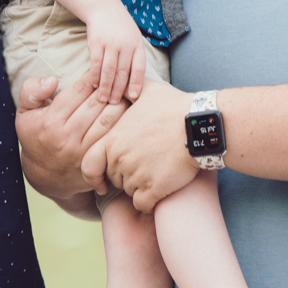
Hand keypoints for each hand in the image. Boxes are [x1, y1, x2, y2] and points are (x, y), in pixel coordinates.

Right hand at [16, 70, 128, 208]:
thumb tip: (52, 80)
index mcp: (51, 121)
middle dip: (109, 87)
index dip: (93, 77)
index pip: (78, 90)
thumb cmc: (37, 136)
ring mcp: (83, 151)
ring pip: (108, 119)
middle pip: (96, 103)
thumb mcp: (24, 113)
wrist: (45, 176)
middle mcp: (67, 137)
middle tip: (117, 79)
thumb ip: (31, 91)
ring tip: (124, 93)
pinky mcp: (95, 160)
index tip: (99, 72)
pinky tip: (128, 113)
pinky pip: (112, 136)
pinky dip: (122, 122)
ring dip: (120, 103)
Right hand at [84, 2, 150, 104]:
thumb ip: (134, 58)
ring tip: (102, 99)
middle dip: (118, 90)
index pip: (139, 69)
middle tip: (113, 103)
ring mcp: (111, 43)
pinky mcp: (96, 42)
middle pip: (123, 72)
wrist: (105, 8)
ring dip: (105, 87)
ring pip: (109, 70)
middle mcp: (126, 45)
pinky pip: (96, 63)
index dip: (136, 84)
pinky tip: (94, 84)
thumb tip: (134, 84)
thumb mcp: (133, 39)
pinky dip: (95, 76)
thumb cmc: (121, 29)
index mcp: (137, 46)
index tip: (133, 97)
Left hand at [99, 78, 195, 213]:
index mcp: (112, 140)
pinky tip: (160, 190)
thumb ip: (128, 89)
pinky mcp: (153, 190)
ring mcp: (136, 176)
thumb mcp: (147, 90)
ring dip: (140, 187)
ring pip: (129, 192)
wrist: (198, 126)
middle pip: (114, 179)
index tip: (101, 182)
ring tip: (157, 171)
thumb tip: (121, 83)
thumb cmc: (174, 106)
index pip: (89, 166)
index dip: (94, 175)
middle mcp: (120, 160)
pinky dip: (149, 202)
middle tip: (145, 164)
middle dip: (125, 176)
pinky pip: (143, 204)